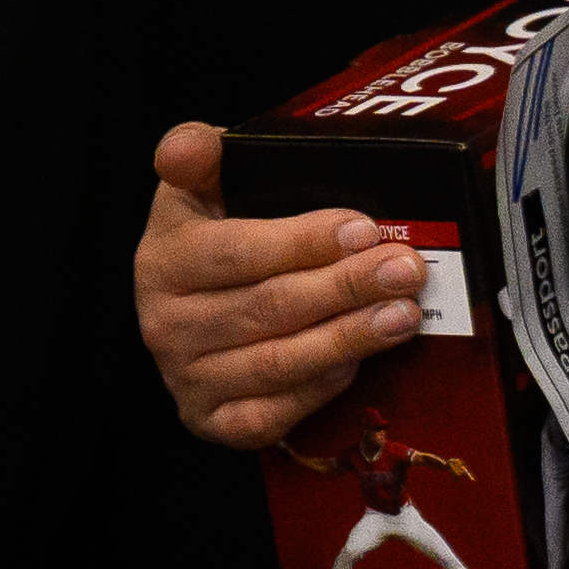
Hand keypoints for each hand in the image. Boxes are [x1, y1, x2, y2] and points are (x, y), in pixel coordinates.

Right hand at [134, 121, 426, 450]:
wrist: (188, 316)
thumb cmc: (212, 243)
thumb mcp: (196, 189)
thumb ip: (195, 154)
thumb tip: (195, 145)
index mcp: (163, 258)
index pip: (236, 252)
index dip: (302, 242)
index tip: (362, 229)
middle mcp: (164, 323)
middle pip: (267, 308)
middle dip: (345, 287)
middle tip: (404, 269)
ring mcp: (186, 379)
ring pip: (278, 363)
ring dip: (349, 338)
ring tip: (404, 314)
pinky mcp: (210, 422)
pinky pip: (273, 414)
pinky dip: (321, 388)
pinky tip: (360, 360)